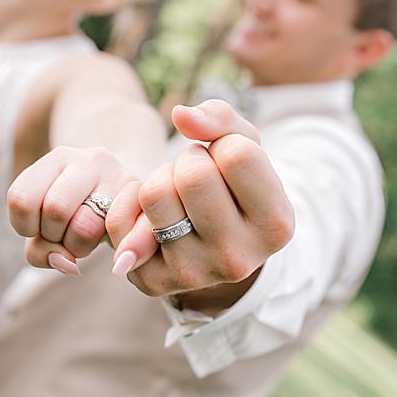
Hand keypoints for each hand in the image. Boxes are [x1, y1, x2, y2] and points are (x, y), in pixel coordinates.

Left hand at [7, 146, 136, 276]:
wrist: (131, 198)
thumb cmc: (78, 217)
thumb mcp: (48, 230)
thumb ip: (41, 252)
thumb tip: (68, 264)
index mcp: (55, 159)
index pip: (22, 198)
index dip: (26, 226)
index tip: (40, 228)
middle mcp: (86, 159)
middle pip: (55, 210)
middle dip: (56, 237)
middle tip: (66, 236)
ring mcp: (116, 173)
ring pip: (85, 225)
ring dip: (80, 247)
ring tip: (86, 239)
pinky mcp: (139, 194)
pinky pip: (115, 234)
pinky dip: (105, 249)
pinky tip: (108, 243)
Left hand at [103, 100, 294, 299]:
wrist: (215, 244)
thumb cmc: (234, 186)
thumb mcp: (246, 146)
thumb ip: (220, 118)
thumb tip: (180, 114)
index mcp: (275, 226)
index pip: (237, 155)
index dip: (223, 145)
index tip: (225, 164)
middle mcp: (238, 259)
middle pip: (193, 175)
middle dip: (190, 161)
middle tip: (198, 178)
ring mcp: (194, 275)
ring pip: (155, 193)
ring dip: (160, 179)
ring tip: (178, 196)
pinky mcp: (153, 282)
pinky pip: (121, 219)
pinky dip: (131, 202)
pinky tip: (153, 214)